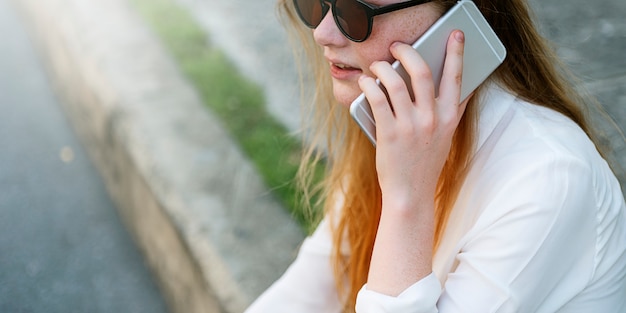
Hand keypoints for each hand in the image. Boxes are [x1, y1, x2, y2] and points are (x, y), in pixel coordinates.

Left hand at [358, 30, 468, 210]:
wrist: (411, 194)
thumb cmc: (425, 162)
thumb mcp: (446, 136)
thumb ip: (452, 111)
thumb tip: (461, 88)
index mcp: (449, 117)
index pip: (456, 77)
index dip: (456, 52)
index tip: (455, 34)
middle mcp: (432, 119)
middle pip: (421, 71)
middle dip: (407, 51)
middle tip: (396, 46)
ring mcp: (410, 126)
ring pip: (394, 83)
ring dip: (382, 68)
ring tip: (376, 66)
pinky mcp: (388, 133)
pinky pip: (376, 99)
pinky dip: (369, 85)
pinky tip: (366, 82)